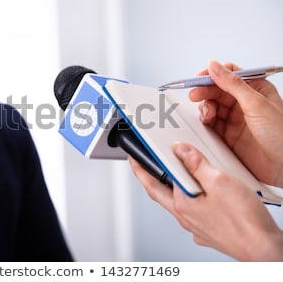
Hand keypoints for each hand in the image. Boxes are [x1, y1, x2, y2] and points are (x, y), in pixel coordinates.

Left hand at [129, 143, 282, 260]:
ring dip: (171, 187)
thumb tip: (182, 151)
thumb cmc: (244, 222)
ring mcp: (196, 226)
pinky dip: (191, 198)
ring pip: (177, 202)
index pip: (153, 182)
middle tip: (142, 165)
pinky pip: (193, 210)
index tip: (134, 158)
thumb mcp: (219, 182)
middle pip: (159, 193)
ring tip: (172, 173)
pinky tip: (201, 192)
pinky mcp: (208, 231)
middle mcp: (185, 218)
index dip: (142, 168)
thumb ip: (197, 165)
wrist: (264, 249)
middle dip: (149, 177)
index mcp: (181, 205)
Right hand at [189, 60, 282, 187]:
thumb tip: (215, 66)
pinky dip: (205, 120)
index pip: (229, 74)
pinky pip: (210, 123)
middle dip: (204, 91)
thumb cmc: (282, 136)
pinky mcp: (227, 134)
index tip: (200, 78)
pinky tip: (207, 121)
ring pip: (211, 105)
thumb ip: (233, 84)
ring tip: (207, 113)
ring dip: (205, 106)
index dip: (213, 74)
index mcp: (256, 89)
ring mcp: (235, 118)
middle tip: (195, 95)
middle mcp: (244, 102)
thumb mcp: (257, 104)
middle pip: (217, 89)